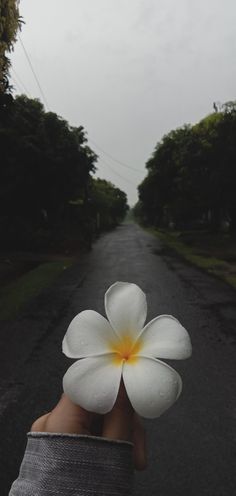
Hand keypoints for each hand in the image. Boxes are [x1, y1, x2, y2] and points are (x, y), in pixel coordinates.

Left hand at [31, 382, 146, 469]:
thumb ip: (122, 411)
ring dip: (116, 432)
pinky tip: (118, 456)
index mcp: (59, 419)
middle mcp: (50, 421)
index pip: (88, 383)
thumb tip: (126, 380)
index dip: (113, 384)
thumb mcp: (113, 449)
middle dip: (121, 419)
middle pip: (94, 402)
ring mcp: (52, 433)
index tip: (134, 392)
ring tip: (132, 460)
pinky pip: (85, 429)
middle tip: (139, 446)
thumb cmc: (86, 491)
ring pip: (93, 417)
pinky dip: (104, 439)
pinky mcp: (57, 442)